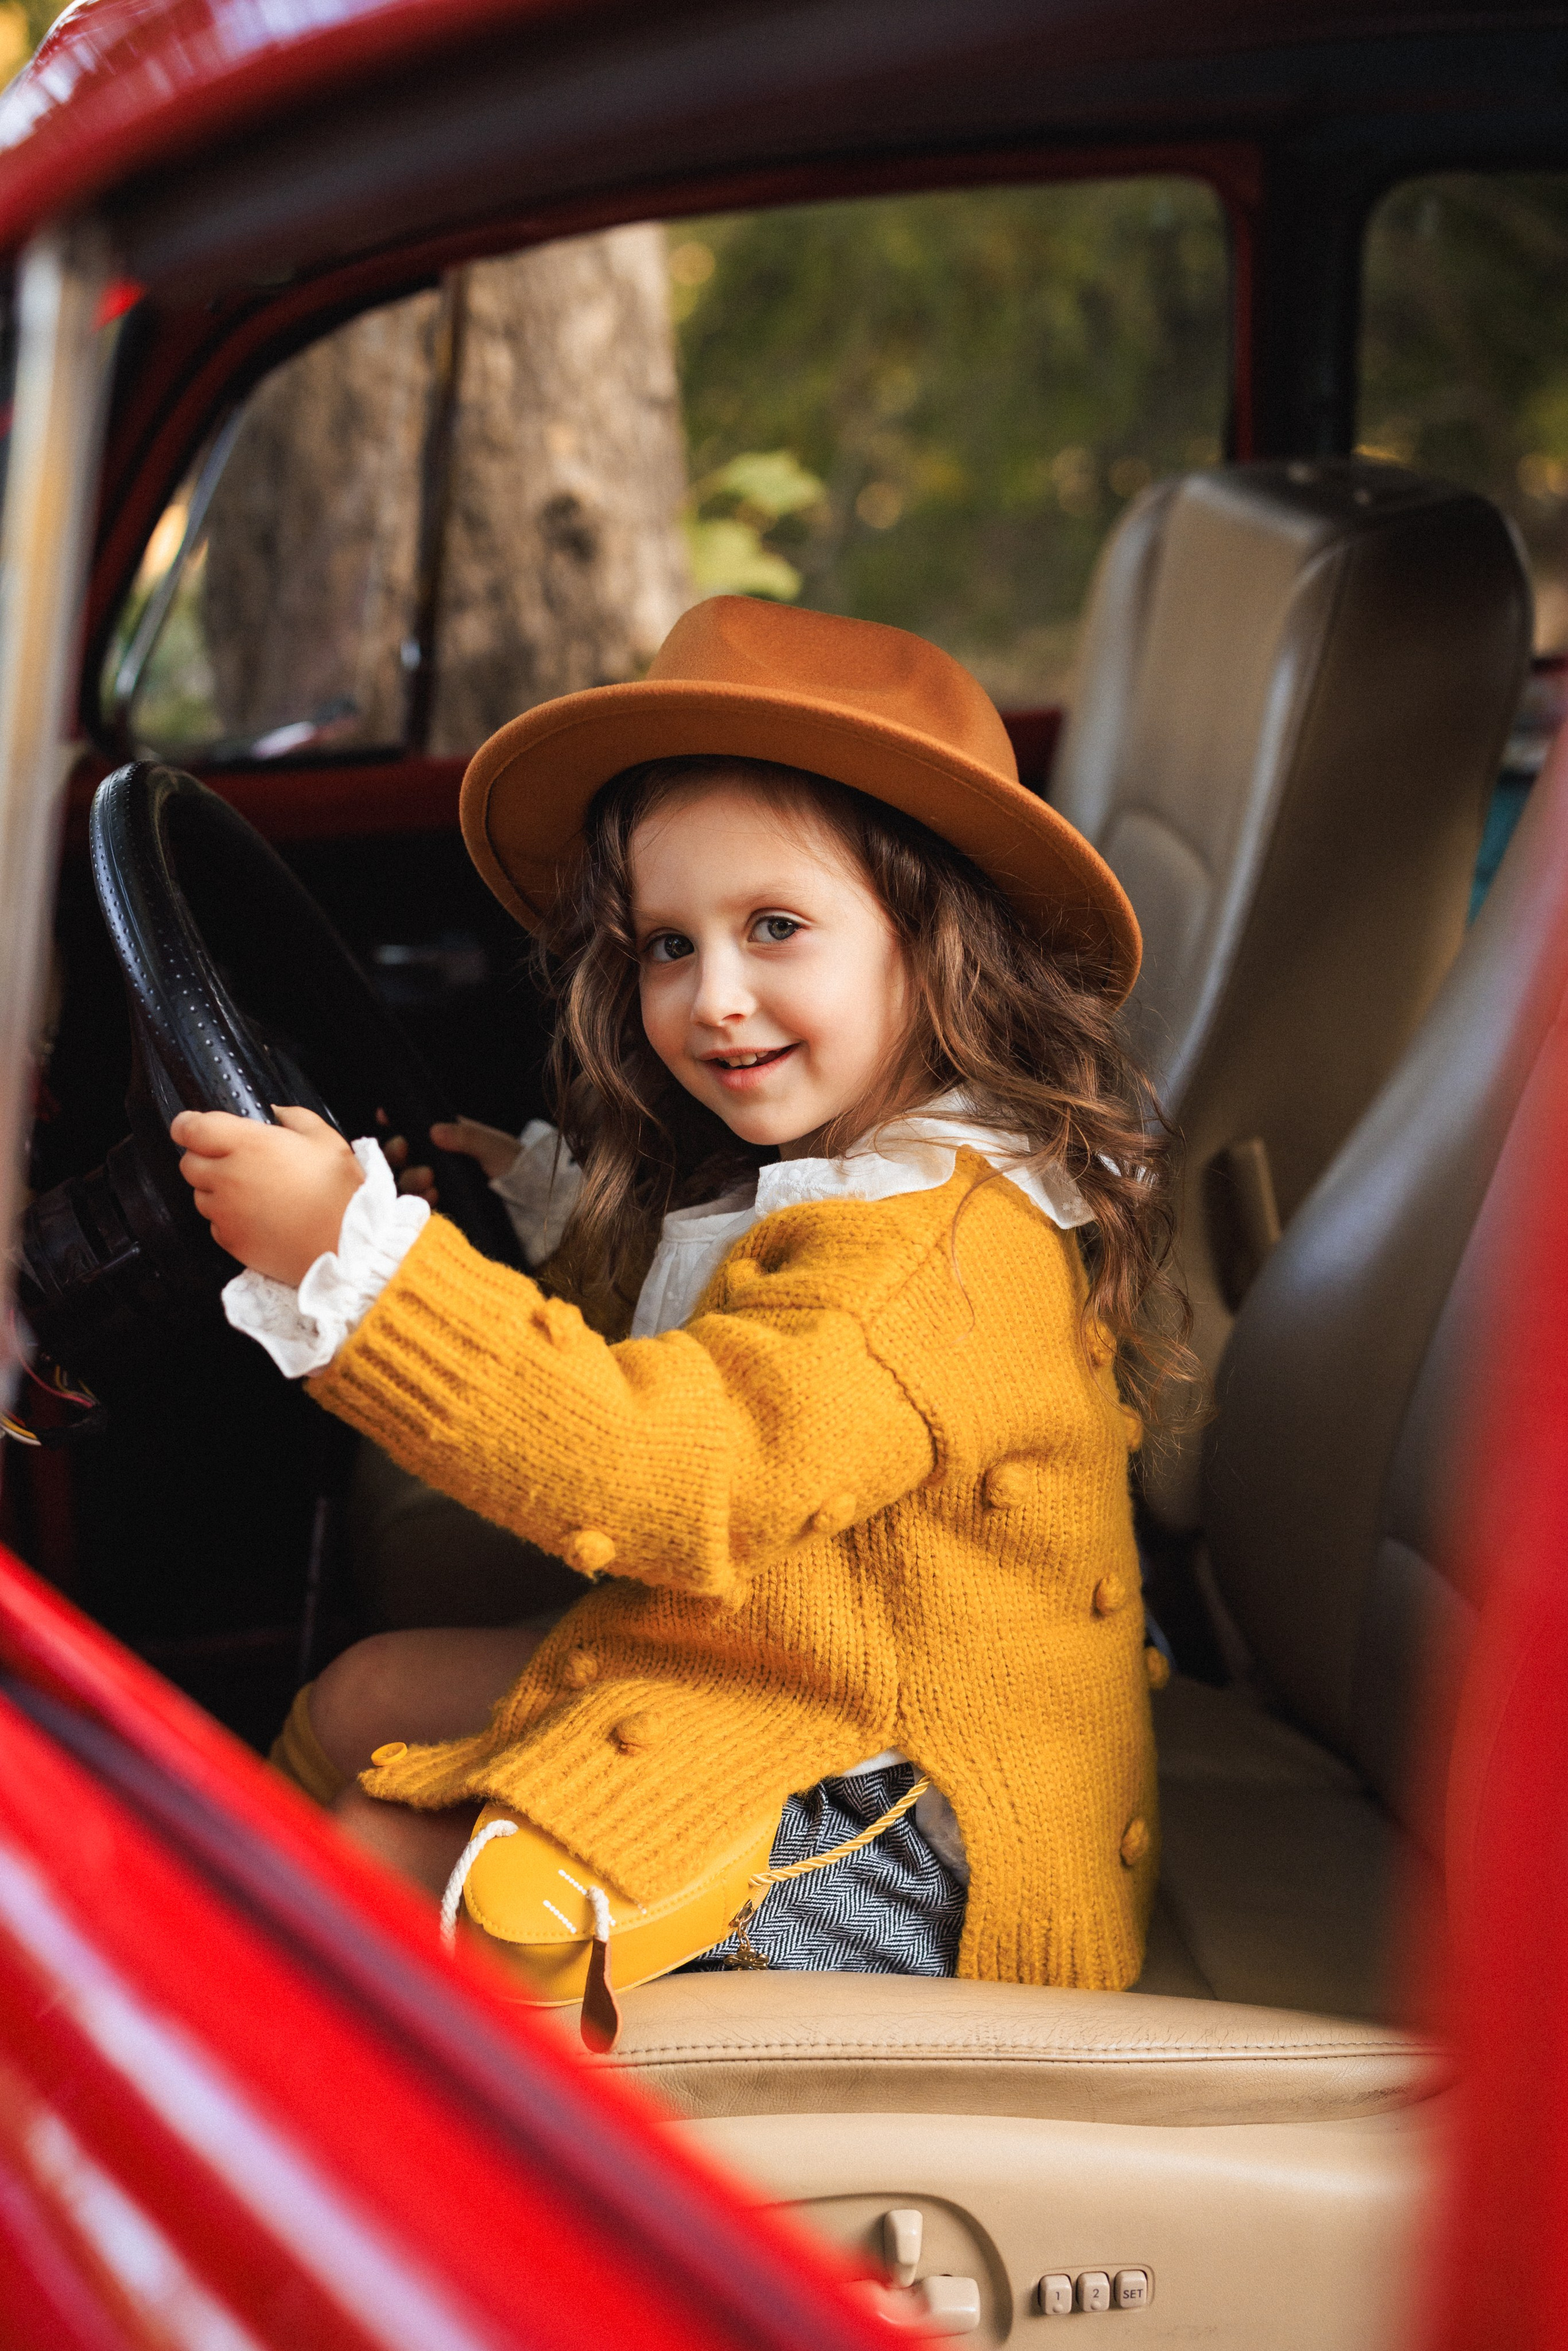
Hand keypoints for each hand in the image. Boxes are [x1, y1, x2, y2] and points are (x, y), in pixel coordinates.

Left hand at [171, 1105, 364, 1285]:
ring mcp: (225, 1213)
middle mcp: (228, 1177)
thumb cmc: (339, 1192)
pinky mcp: (230, 1241)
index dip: (187, 1124)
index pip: (192, 1129)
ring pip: (200, 1195)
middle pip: (188, 1163)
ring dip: (216, 1189)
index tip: (191, 1125)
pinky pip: (215, 1224)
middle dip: (203, 1157)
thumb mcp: (326, 1140)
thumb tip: (276, 1112)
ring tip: (252, 1192)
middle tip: (234, 1159)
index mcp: (248, 1144)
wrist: (345, 1246)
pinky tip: (257, 1217)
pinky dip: (228, 1218)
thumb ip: (296, 1118)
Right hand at [376, 1110, 520, 1206]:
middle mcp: (435, 1162)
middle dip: (396, 1151)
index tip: (384, 1115)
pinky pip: (418, 1207)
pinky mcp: (441, 1211)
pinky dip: (420, 1201)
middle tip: (405, 1150)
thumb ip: (467, 1136)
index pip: (412, 1128)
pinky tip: (433, 1198)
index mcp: (446, 1140)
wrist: (534, 1204)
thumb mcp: (494, 1146)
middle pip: (399, 1157)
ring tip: (429, 1180)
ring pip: (404, 1182)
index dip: (395, 1121)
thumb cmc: (516, 1166)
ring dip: (408, 1179)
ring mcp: (436, 1187)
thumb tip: (434, 1131)